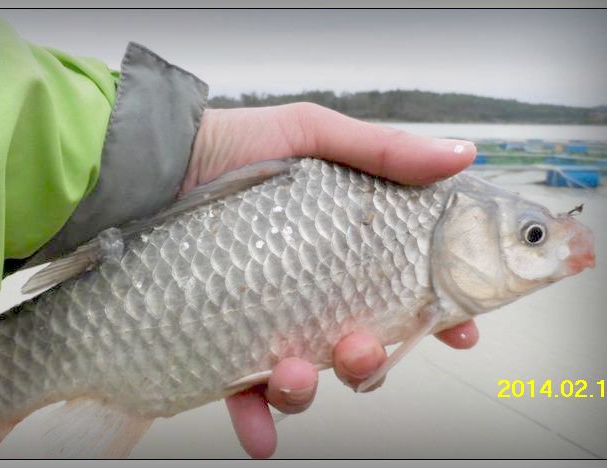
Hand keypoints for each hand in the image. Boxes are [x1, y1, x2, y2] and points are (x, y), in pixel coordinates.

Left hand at [184, 103, 478, 458]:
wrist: (146, 165)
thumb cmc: (225, 144)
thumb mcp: (310, 134)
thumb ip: (382, 151)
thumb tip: (460, 155)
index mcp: (338, 245)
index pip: (403, 286)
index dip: (438, 313)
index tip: (459, 328)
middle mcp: (306, 288)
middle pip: (358, 343)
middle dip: (370, 361)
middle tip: (360, 348)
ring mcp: (264, 320)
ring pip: (306, 377)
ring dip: (309, 390)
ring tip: (292, 374)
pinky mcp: (220, 342)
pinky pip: (244, 394)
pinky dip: (257, 421)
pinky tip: (259, 434)